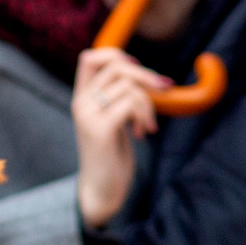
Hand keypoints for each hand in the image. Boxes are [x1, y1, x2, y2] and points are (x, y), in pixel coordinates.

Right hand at [73, 48, 167, 228]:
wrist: (101, 190)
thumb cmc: (111, 155)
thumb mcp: (113, 119)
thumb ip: (118, 97)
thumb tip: (147, 76)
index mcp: (82, 98)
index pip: (89, 57)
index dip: (116, 55)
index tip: (137, 69)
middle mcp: (81, 102)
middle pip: (117, 66)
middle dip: (147, 76)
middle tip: (164, 90)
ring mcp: (88, 115)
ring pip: (129, 86)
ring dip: (148, 105)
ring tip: (147, 125)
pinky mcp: (100, 129)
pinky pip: (130, 104)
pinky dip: (144, 116)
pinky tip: (142, 133)